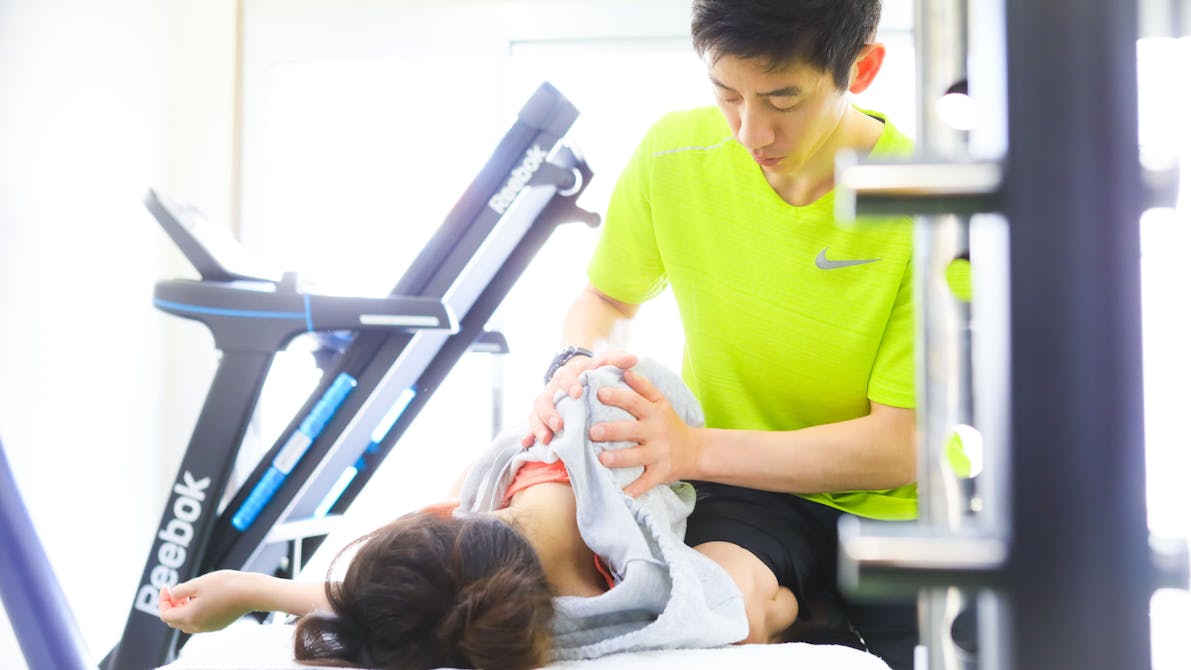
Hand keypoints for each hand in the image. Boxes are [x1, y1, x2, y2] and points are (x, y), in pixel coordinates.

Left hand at [158, 570, 255, 633]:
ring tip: (189, 594)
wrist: (251, 593)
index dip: (162, 600)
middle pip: (174, 621)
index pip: (165, 614)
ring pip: (186, 622)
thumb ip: (180, 591)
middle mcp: (197, 626)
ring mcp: (208, 627)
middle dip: (171, 606)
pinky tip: (203, 599)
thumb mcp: (197, 583)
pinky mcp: (218, 625)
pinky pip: (199, 622)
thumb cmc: (225, 585)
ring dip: (182, 610)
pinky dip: (194, 612)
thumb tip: (172, 596)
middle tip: (176, 591)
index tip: (167, 586)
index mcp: (189, 616)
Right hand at [522, 349, 637, 446]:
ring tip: (547, 440)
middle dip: (549, 412)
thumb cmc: (594, 370)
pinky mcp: (542, 416)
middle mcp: (552, 389)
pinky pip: (531, 425)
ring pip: (535, 413)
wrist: (580, 374)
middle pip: (544, 399)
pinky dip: (529, 434)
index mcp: (567, 374)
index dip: (569, 384)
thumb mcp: (605, 362)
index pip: (564, 377)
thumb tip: (632, 359)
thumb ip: (617, 359)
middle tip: (560, 425)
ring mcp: (546, 404)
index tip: (578, 392)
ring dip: (539, 426)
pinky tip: (528, 444)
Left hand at [591, 367, 701, 496]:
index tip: (600, 393)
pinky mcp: (661, 473)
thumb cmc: (670, 424)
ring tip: (602, 459)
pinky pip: (645, 483)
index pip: (635, 402)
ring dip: (619, 459)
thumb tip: (626, 370)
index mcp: (654, 413)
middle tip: (593, 432)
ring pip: (637, 457)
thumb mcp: (661, 403)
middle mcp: (656, 433)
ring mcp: (659, 454)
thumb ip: (644, 387)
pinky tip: (619, 494)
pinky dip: (633, 490)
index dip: (618, 397)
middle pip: (632, 430)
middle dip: (612, 431)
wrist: (696, 451)